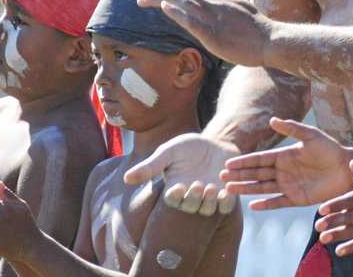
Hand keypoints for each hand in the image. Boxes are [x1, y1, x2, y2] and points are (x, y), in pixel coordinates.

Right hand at [123, 133, 239, 215]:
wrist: (217, 142)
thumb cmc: (189, 147)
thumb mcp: (169, 152)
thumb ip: (151, 166)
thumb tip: (126, 178)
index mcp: (175, 188)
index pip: (172, 201)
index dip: (174, 197)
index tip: (177, 186)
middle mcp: (191, 196)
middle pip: (190, 207)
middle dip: (193, 198)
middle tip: (198, 184)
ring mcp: (209, 198)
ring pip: (207, 210)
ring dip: (209, 201)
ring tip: (211, 186)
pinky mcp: (226, 195)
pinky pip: (226, 208)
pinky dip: (226, 202)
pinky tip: (226, 190)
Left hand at [137, 0, 274, 66]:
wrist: (271, 41)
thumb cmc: (257, 27)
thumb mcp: (239, 3)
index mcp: (218, 0)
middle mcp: (214, 6)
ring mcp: (214, 19)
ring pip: (184, 3)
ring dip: (162, 0)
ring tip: (145, 0)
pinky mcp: (214, 34)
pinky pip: (192, 21)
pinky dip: (177, 12)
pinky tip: (164, 7)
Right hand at [221, 117, 352, 208]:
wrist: (347, 168)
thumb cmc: (330, 149)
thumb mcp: (311, 136)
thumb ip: (292, 128)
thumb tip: (271, 119)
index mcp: (284, 156)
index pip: (259, 160)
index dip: (243, 162)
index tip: (227, 164)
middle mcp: (283, 171)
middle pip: (256, 174)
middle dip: (239, 176)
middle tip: (220, 179)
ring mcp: (289, 185)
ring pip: (262, 188)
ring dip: (246, 189)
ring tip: (229, 190)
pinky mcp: (297, 199)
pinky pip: (278, 202)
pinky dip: (266, 204)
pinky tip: (253, 206)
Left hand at [315, 161, 352, 256]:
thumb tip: (351, 163)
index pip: (350, 201)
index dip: (335, 205)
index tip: (321, 209)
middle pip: (349, 217)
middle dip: (332, 222)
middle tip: (317, 226)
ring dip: (337, 235)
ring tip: (322, 238)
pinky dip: (352, 248)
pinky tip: (339, 251)